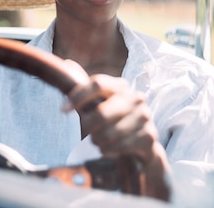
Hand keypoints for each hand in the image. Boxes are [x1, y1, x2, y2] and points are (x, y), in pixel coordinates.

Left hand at [61, 61, 170, 200]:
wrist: (140, 147)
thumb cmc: (112, 122)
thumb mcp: (98, 104)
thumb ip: (84, 89)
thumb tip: (68, 64)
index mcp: (120, 86)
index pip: (97, 84)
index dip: (78, 96)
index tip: (63, 110)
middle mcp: (135, 98)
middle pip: (101, 112)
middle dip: (88, 125)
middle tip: (85, 132)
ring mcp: (144, 116)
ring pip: (109, 132)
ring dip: (97, 141)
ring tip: (97, 142)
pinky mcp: (149, 136)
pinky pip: (120, 146)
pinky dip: (109, 150)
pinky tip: (107, 150)